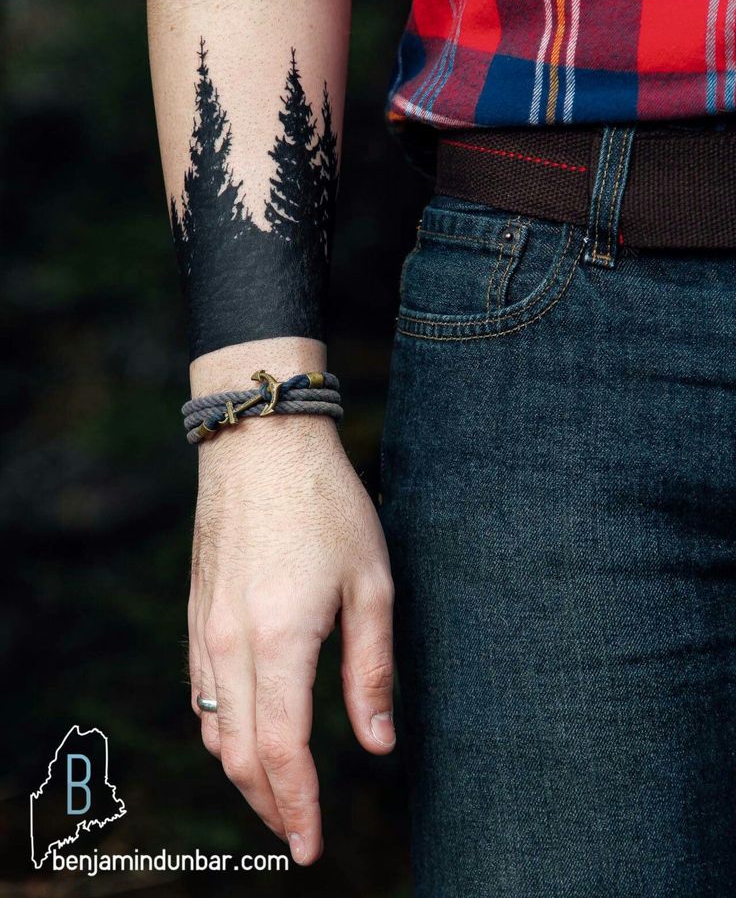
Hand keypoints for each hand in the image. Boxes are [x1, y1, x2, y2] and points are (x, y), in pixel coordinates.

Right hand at [188, 413, 394, 865]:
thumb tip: (377, 746)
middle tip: (300, 833)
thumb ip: (371, 670)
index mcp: (280, 639)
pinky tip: (246, 737)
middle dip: (270, 804)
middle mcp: (230, 644)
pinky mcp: (196, 614)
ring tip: (279, 796)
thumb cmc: (326, 505)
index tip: (312, 847)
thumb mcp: (371, 583)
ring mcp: (205, 629)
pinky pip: (199, 694)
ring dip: (243, 774)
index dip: (298, 806)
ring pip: (211, 730)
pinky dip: (221, 732)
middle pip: (238, 754)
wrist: (260, 444)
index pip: (281, 751)